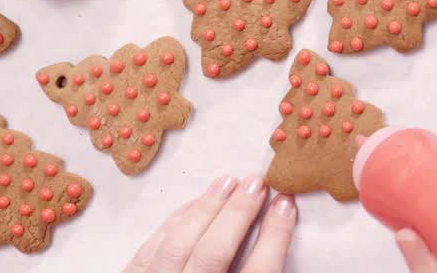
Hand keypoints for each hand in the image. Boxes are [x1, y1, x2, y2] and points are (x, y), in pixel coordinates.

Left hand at [123, 175, 296, 272]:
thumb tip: (278, 232)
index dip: (274, 237)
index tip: (286, 204)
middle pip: (214, 255)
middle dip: (238, 213)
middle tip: (258, 182)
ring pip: (178, 247)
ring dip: (205, 209)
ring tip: (229, 181)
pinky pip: (150, 250)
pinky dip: (174, 222)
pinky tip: (193, 204)